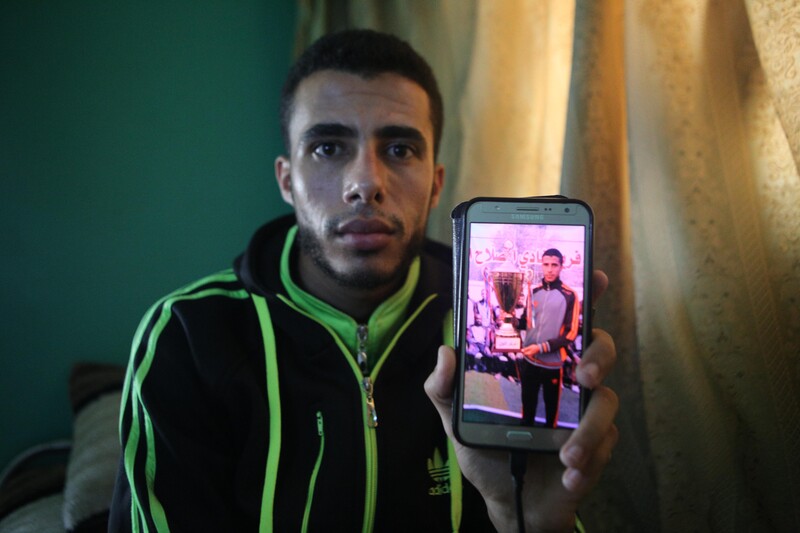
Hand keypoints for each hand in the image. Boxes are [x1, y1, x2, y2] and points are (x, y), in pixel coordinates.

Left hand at [425, 270, 617, 532]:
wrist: (509, 501)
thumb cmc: (486, 448)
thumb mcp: (455, 417)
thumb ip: (444, 387)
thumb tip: (445, 352)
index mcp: (537, 362)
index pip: (562, 321)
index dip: (582, 293)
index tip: (593, 275)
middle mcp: (566, 379)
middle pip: (600, 347)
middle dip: (600, 354)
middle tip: (586, 374)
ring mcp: (584, 411)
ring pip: (608, 400)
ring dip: (592, 427)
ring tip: (567, 453)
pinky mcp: (596, 445)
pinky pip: (607, 442)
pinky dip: (590, 458)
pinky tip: (570, 473)